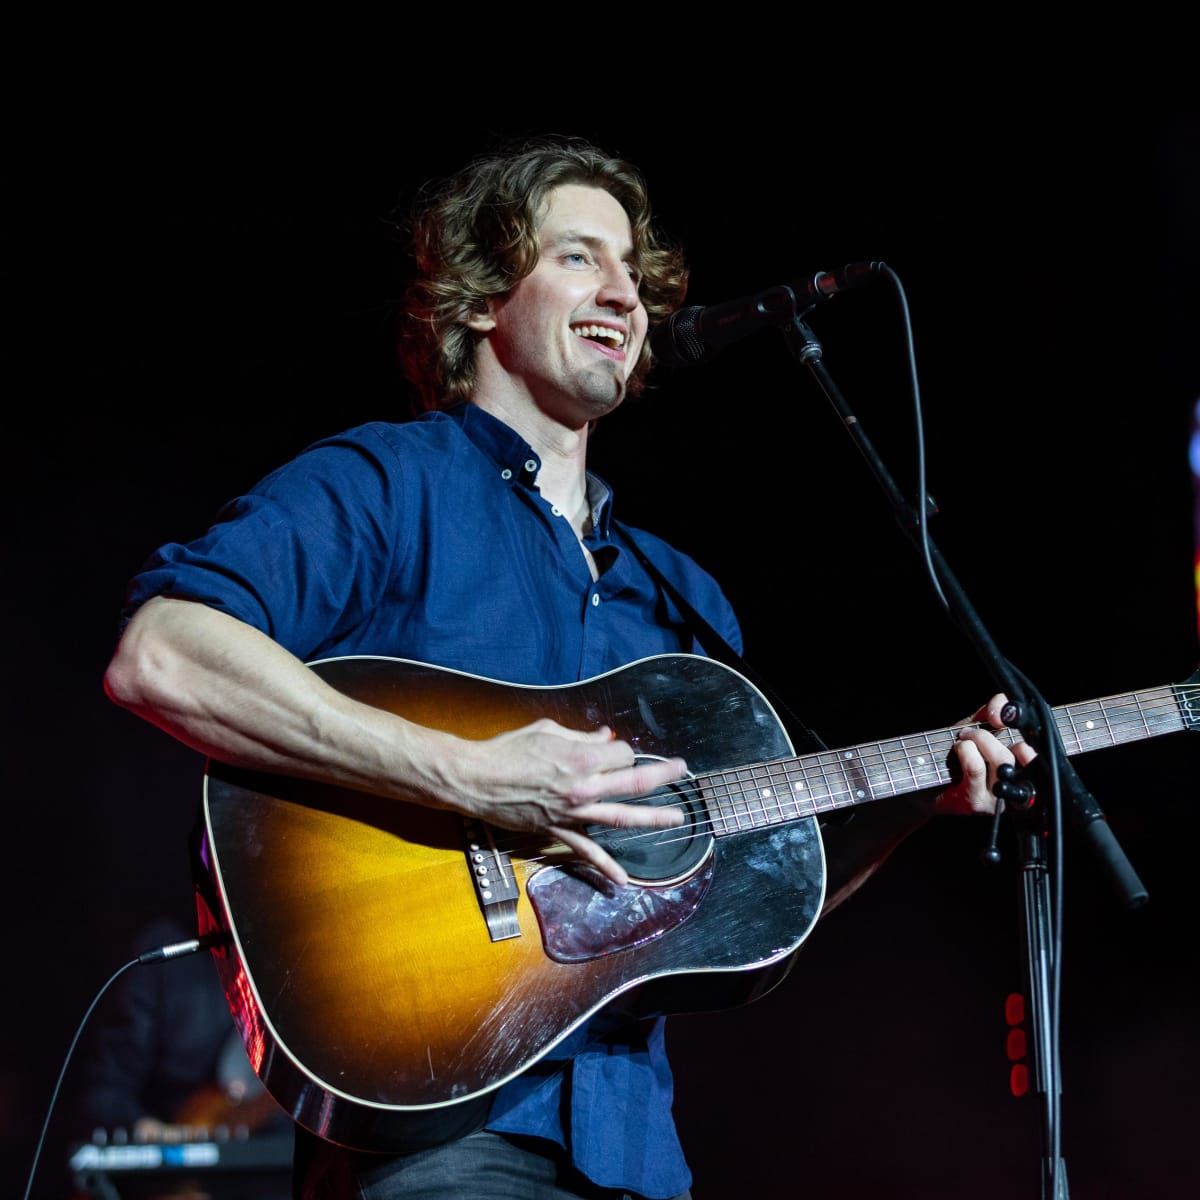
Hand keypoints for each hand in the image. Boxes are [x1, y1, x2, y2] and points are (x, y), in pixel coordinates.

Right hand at [443, 719, 687, 885]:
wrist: (476, 779)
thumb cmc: (508, 749)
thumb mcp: (547, 731)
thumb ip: (581, 737)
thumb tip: (605, 737)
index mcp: (581, 757)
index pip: (621, 752)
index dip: (620, 749)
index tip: (611, 749)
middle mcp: (584, 786)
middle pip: (635, 781)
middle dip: (663, 774)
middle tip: (683, 771)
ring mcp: (573, 813)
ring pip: (622, 817)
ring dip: (653, 818)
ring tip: (677, 818)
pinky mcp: (558, 831)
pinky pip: (587, 852)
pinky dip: (606, 867)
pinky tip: (623, 880)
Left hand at [938, 694, 1036, 814]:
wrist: (920, 783)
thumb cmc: (949, 758)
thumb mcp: (972, 731)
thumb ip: (990, 713)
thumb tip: (1002, 702)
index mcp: (1017, 770)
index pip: (1034, 753)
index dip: (1026, 734)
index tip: (1003, 722)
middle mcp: (1012, 787)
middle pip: (1016, 753)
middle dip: (988, 735)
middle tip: (968, 733)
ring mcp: (996, 798)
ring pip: (1001, 759)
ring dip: (978, 740)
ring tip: (961, 741)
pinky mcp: (976, 803)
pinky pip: (977, 768)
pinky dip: (966, 751)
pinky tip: (957, 750)